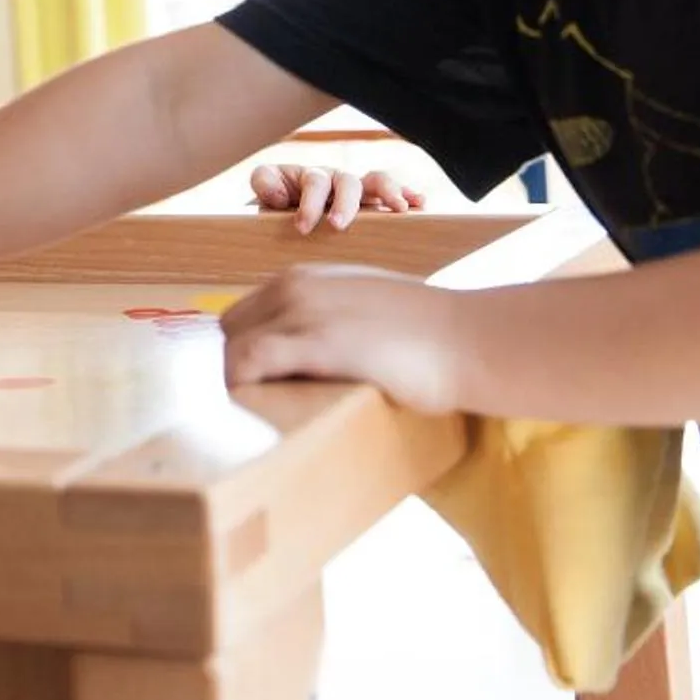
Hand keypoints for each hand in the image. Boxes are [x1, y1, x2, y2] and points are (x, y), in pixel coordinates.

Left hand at [220, 264, 472, 414]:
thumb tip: (320, 358)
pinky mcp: (315, 341)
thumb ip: (334, 320)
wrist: (470, 339)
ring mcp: (302, 311)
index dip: (240, 353)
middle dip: (233, 369)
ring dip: (234, 384)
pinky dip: (240, 386)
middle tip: (253, 409)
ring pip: (232, 349)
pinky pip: (248, 362)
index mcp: (303, 278)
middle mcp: (293, 287)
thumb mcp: (366, 308)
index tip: (251, 388)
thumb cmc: (428, 333)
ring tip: (252, 420)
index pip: (241, 316)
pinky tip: (254, 412)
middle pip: (228, 332)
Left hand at [247, 163, 425, 233]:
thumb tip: (281, 196)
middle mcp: (334, 179)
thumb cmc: (272, 208)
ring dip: (389, 192)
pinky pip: (392, 193)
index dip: (309, 204)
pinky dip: (407, 194)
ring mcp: (354, 189)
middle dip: (345, 204)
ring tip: (399, 208)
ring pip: (376, 181)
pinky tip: (420, 203)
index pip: (313, 183)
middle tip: (338, 226)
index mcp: (306, 177)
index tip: (303, 228)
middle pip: (346, 181)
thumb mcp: (261, 194)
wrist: (278, 220)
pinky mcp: (370, 203)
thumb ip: (264, 185)